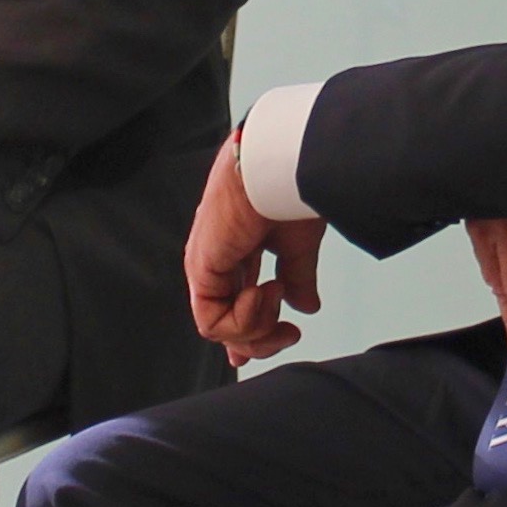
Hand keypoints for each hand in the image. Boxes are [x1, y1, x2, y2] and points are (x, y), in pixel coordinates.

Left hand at [185, 133, 324, 366]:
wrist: (279, 167)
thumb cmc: (289, 189)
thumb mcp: (297, 244)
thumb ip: (297, 277)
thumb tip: (305, 306)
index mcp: (238, 248)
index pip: (235, 299)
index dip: (252, 328)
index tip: (281, 337)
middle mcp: (217, 258)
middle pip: (226, 321)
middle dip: (259, 339)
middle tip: (288, 333)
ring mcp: (206, 264)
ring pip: (218, 327)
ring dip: (256, 326)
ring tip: (276, 293)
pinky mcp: (200, 268)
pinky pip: (211, 321)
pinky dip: (243, 320)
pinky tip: (262, 293)